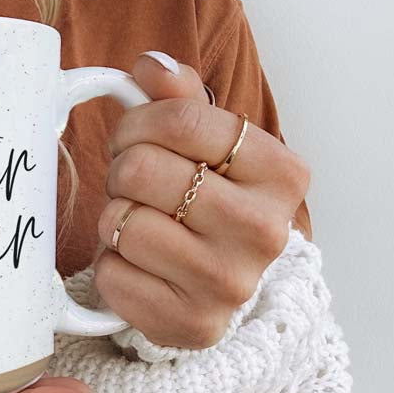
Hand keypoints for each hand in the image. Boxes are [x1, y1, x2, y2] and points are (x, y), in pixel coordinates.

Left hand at [94, 50, 310, 349]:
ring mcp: (231, 284)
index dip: (138, 122)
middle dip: (122, 171)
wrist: (215, 286)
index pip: (179, 119)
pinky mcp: (192, 325)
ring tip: (139, 223)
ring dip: (115, 219)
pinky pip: (113, 275)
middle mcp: (266, 231)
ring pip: (123, 222)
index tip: (136, 136)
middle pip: (142, 169)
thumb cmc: (207, 200)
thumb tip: (151, 67)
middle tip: (133, 184)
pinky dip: (112, 266)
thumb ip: (180, 96)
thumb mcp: (207, 143)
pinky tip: (139, 266)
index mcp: (281, 172)